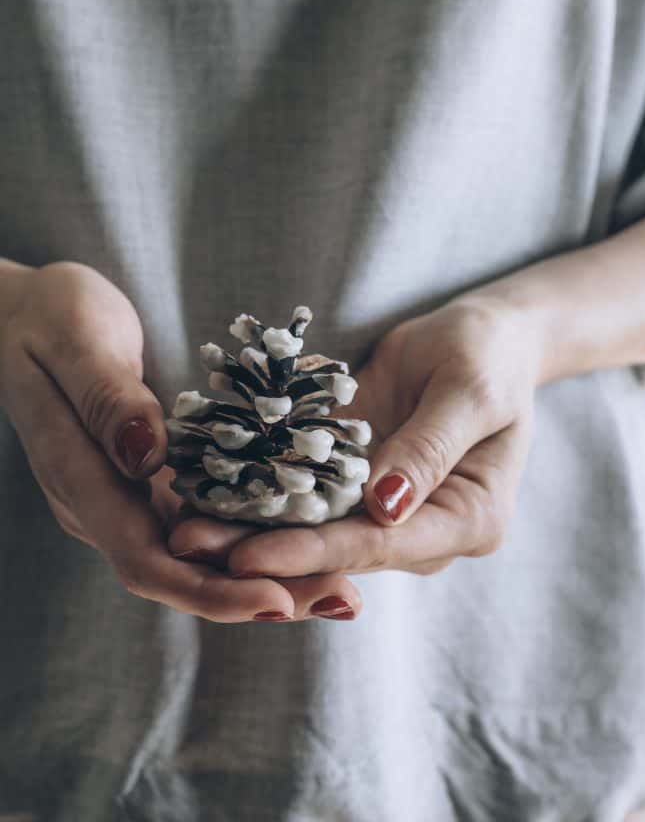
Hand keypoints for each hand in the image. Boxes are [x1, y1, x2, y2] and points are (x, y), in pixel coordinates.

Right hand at [0, 259, 342, 622]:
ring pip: (200, 554)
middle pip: (184, 572)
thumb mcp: (76, 337)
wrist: (21, 315)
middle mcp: (104, 503)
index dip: (211, 589)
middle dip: (261, 594)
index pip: (145, 559)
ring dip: (268, 573)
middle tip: (343, 600)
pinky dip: (255, 533)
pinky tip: (307, 533)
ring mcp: (127, 494)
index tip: (276, 600)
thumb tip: (146, 457)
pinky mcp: (148, 479)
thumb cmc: (48, 314)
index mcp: (81, 478)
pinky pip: (206, 518)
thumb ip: (107, 398)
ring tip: (343, 584)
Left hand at [168, 294, 540, 601]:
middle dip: (265, 552)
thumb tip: (384, 508)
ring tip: (182, 527)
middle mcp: (425, 530)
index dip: (314, 553)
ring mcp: (388, 511)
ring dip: (249, 530)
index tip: (249, 558)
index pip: (383, 544)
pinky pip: (306, 495)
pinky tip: (207, 489)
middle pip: (339, 550)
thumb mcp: (469, 390)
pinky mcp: (358, 484)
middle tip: (189, 547)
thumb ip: (430, 447)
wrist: (479, 338)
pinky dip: (260, 494)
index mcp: (468, 520)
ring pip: (314, 530)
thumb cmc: (487, 356)